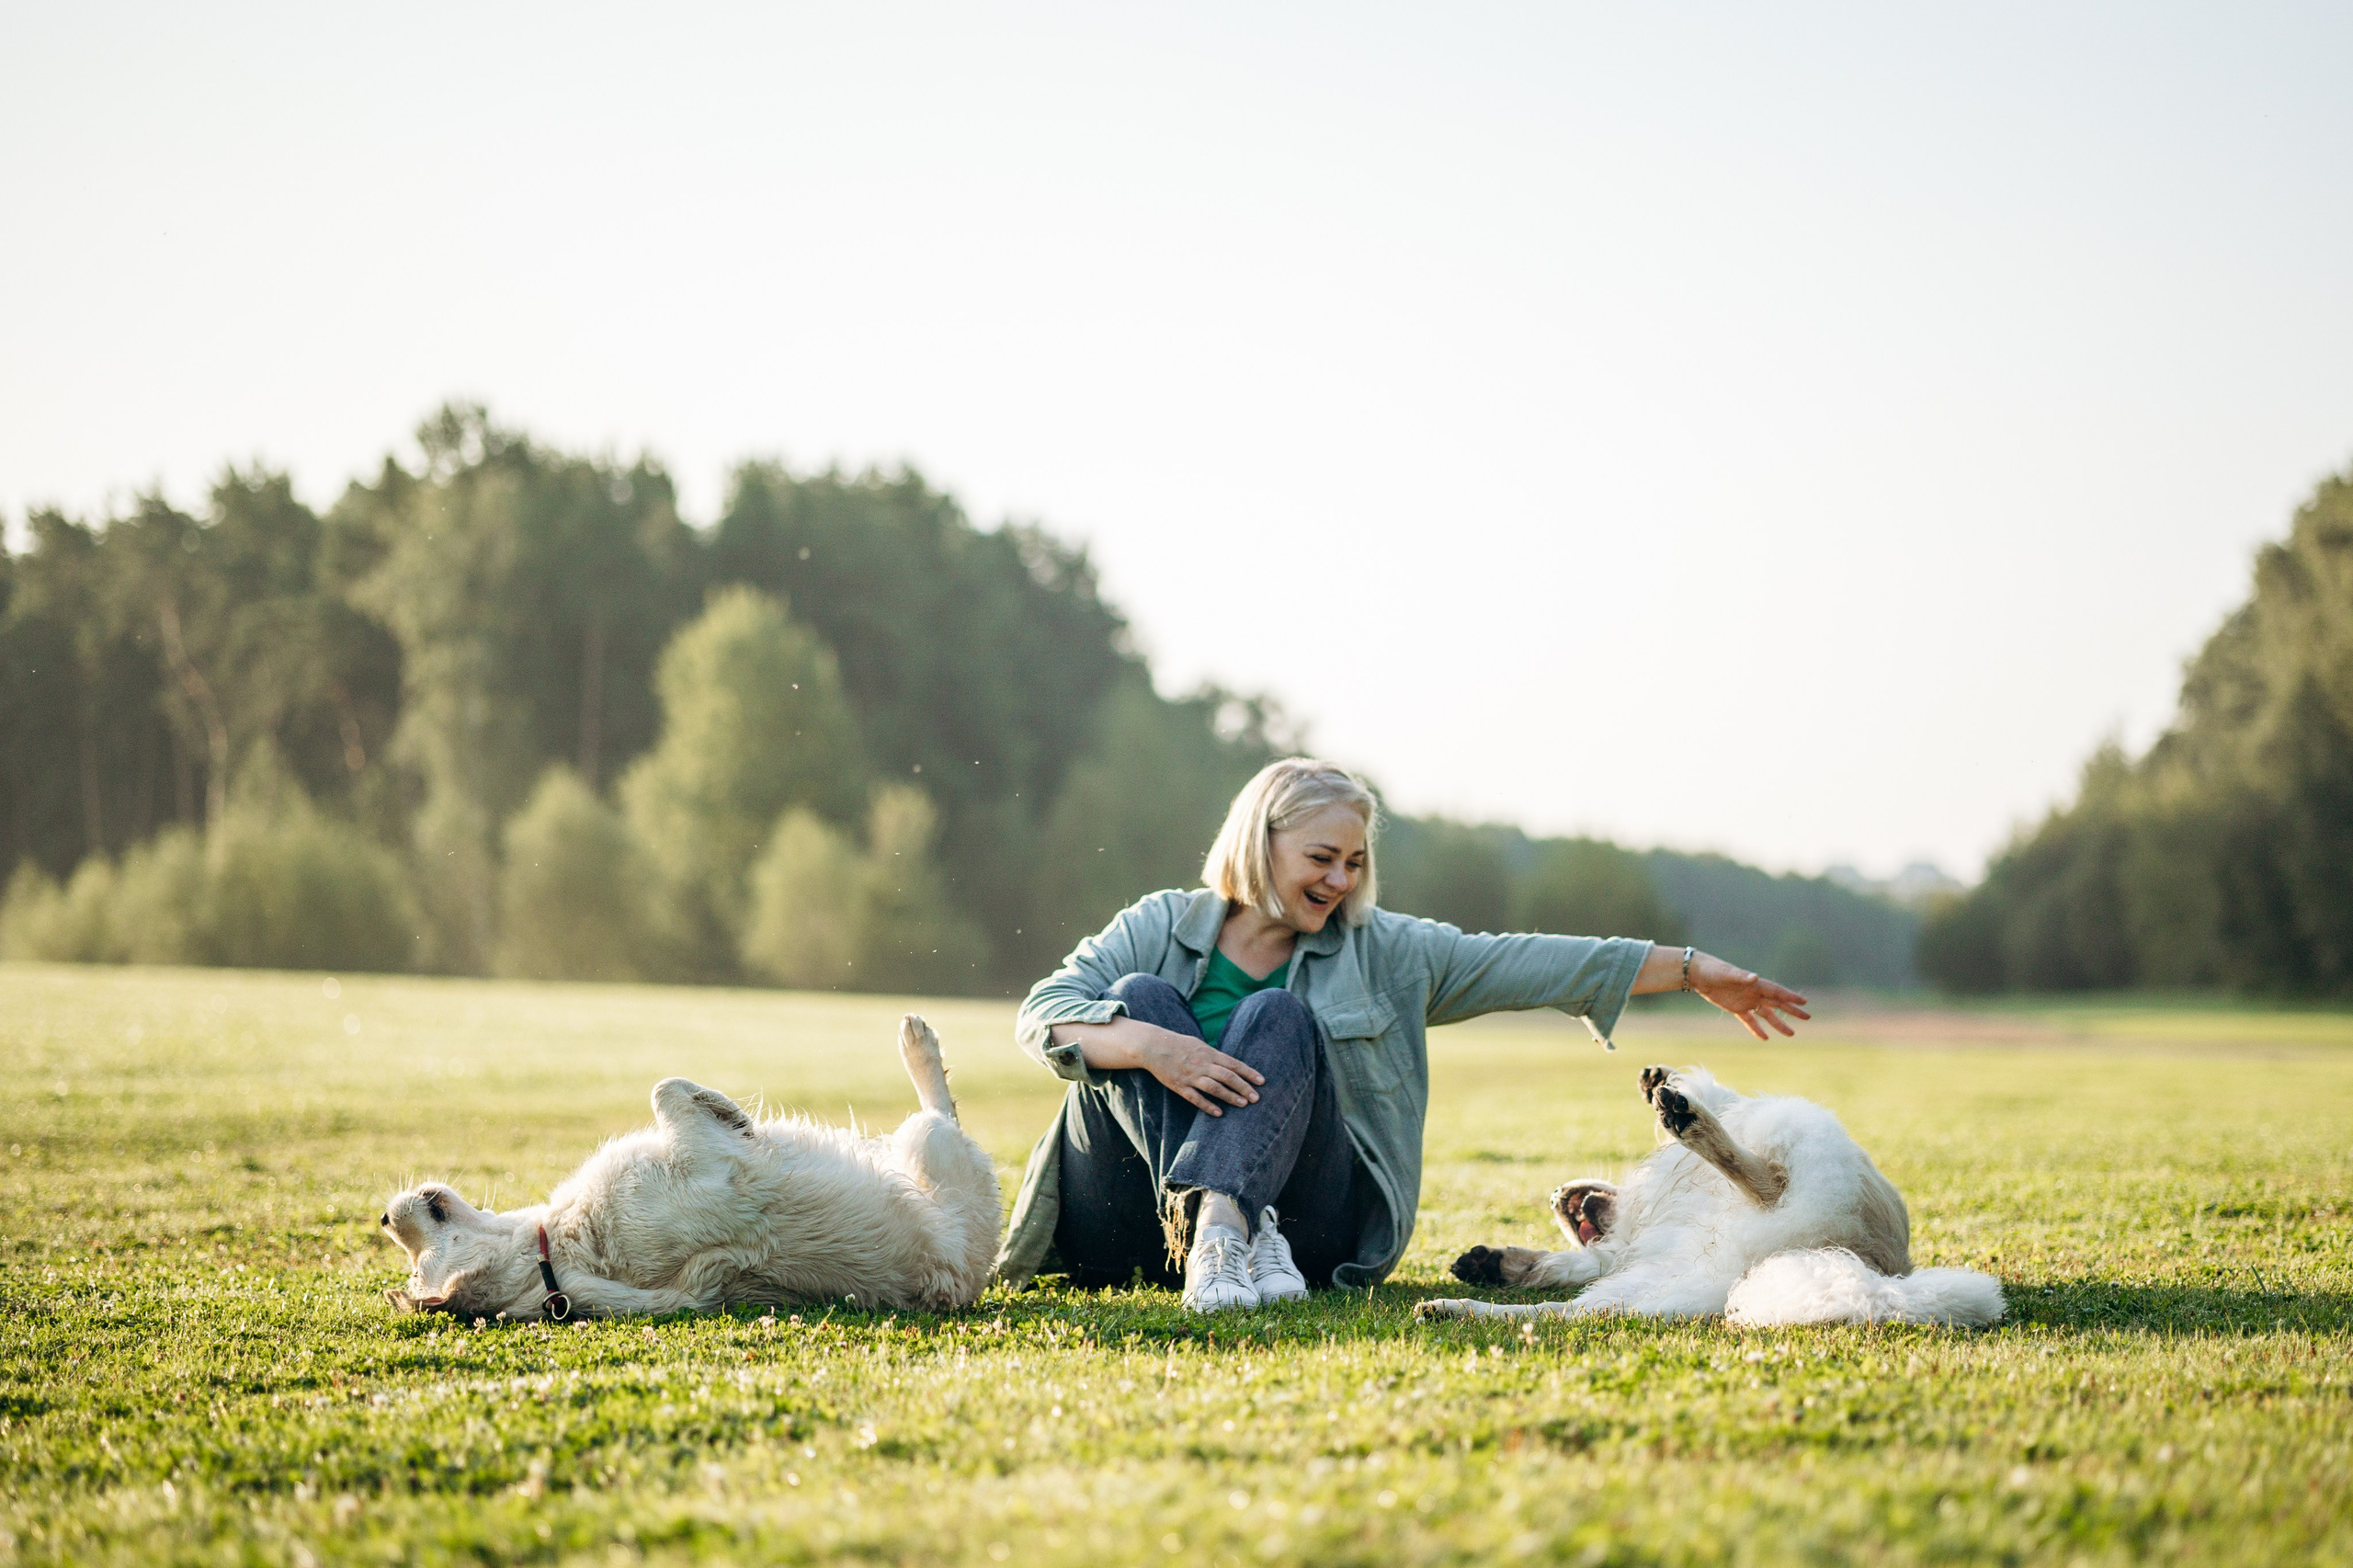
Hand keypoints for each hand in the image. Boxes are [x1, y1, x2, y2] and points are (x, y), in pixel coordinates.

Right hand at [1135, 1026, 1263, 1116]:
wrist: (1154, 1047)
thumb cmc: (1179, 1045)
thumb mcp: (1199, 1045)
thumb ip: (1215, 1055)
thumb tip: (1231, 1065)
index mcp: (1209, 1053)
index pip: (1233, 1064)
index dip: (1248, 1073)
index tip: (1262, 1081)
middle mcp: (1202, 1064)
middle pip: (1227, 1076)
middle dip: (1243, 1087)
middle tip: (1257, 1098)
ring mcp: (1191, 1076)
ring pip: (1214, 1088)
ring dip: (1230, 1096)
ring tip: (1243, 1104)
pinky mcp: (1179, 1086)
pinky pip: (1195, 1098)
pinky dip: (1208, 1106)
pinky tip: (1219, 1113)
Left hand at [1687, 952, 1810, 1039]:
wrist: (1698, 973)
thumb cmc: (1713, 970)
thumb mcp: (1726, 974)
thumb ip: (1741, 976)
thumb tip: (1755, 977)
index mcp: (1754, 984)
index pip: (1777, 991)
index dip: (1790, 997)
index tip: (1804, 1002)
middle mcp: (1753, 992)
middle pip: (1777, 1003)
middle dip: (1792, 1010)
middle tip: (1807, 1017)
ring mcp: (1745, 1001)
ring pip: (1766, 1014)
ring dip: (1778, 1023)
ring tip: (1791, 1034)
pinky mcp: (1735, 1008)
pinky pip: (1749, 1020)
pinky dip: (1756, 1028)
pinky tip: (1765, 1038)